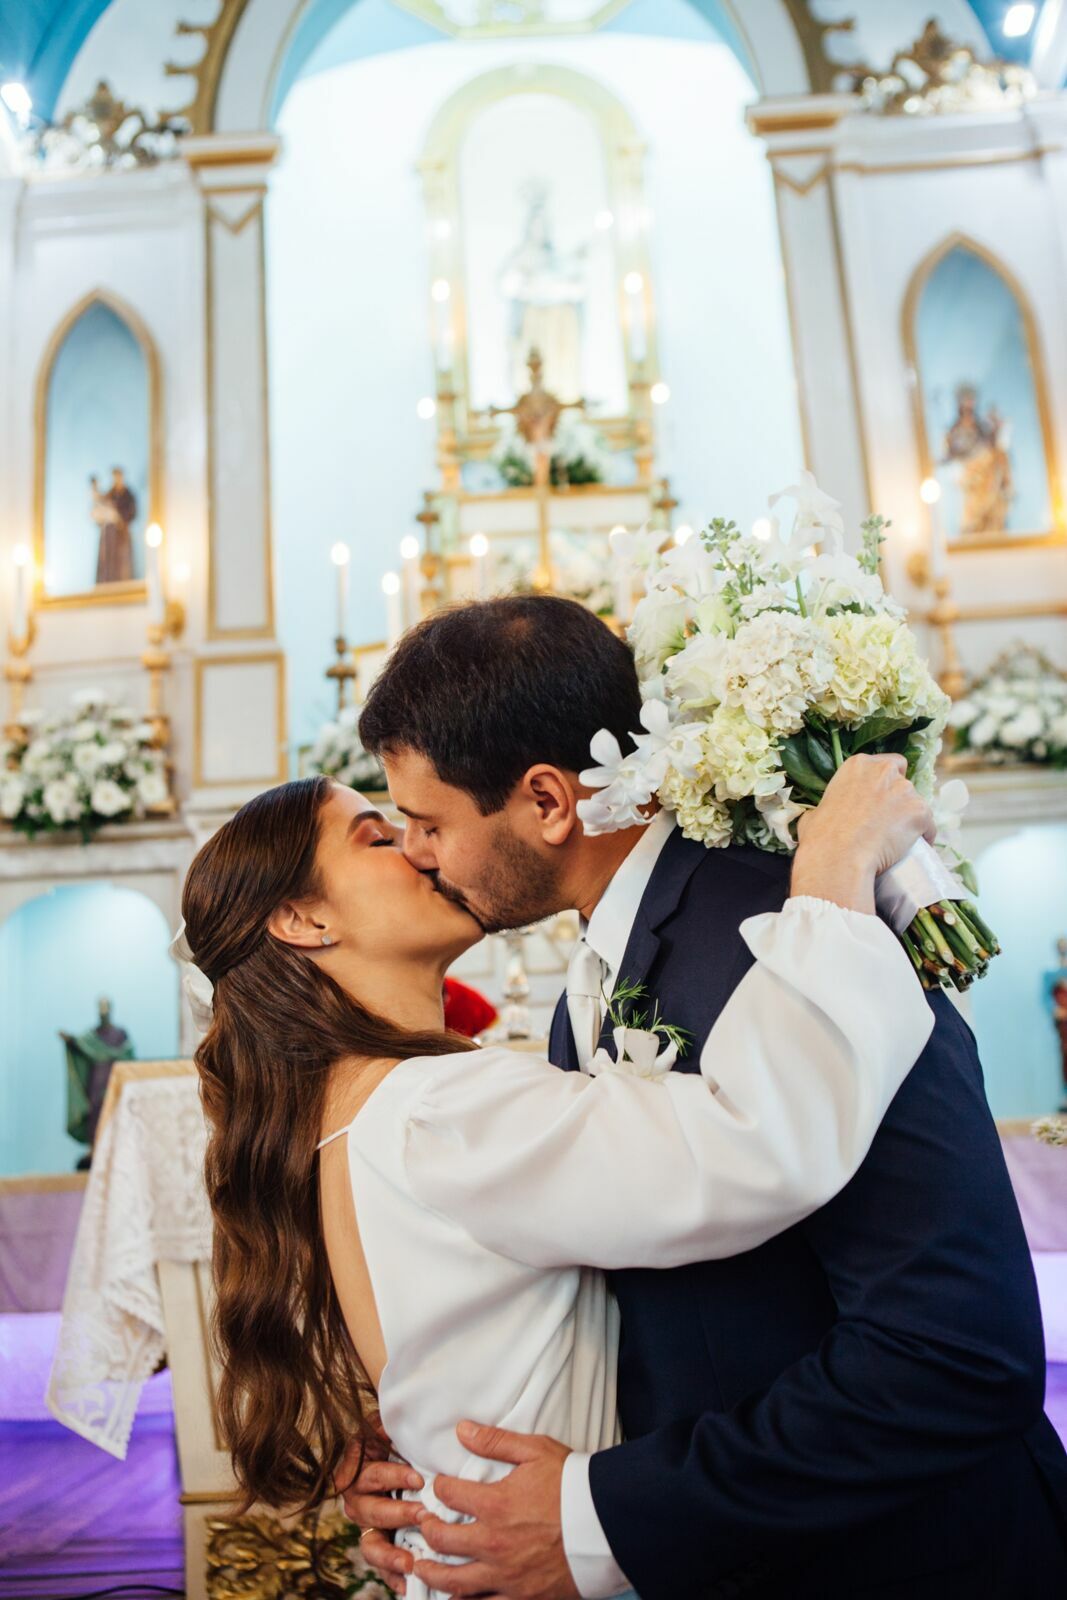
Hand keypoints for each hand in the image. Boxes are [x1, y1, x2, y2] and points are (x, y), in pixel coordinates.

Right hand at [337, 1432, 423, 1593]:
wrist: (403, 1455)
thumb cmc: (400, 1438)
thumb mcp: (391, 1425)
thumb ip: (391, 1421)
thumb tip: (397, 1408)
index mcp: (359, 1467)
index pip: (371, 1474)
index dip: (392, 1477)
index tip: (418, 1479)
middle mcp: (358, 1497)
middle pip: (370, 1511)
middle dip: (397, 1514)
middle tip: (423, 1514)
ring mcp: (367, 1524)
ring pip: (369, 1544)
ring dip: (389, 1554)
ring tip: (411, 1560)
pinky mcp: (379, 1543)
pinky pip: (380, 1566)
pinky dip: (392, 1576)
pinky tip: (408, 1584)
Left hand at [413, 1421, 578, 1599]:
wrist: (607, 1524)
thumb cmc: (573, 1484)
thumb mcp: (535, 1451)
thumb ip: (496, 1442)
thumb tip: (462, 1430)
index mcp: (495, 1505)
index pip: (449, 1495)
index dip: (439, 1487)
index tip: (438, 1487)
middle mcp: (493, 1543)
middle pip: (443, 1540)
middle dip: (428, 1530)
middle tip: (424, 1525)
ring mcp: (506, 1575)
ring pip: (455, 1582)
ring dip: (432, 1573)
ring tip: (422, 1568)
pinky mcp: (522, 1598)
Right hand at [793, 754, 934, 911]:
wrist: (840, 856)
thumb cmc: (821, 837)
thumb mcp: (814, 814)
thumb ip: (824, 809)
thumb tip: (820, 819)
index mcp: (858, 765)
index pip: (886, 764)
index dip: (885, 784)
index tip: (879, 801)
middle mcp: (884, 771)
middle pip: (903, 782)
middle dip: (899, 800)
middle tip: (887, 822)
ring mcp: (905, 790)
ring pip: (917, 804)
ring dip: (910, 819)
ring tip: (898, 841)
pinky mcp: (920, 811)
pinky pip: (929, 825)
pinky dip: (924, 836)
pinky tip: (914, 849)